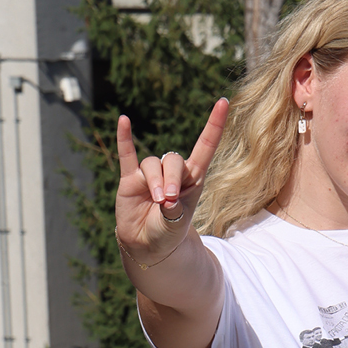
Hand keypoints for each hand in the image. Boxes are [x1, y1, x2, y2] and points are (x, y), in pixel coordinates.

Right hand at [114, 99, 227, 264]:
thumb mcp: (176, 224)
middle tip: (168, 199)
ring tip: (156, 201)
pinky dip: (125, 138)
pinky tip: (124, 121)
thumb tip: (163, 197)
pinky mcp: (130, 179)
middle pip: (173, 159)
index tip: (223, 102)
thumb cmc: (169, 232)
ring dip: (154, 181)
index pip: (206, 146)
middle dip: (171, 178)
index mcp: (194, 178)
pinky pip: (127, 154)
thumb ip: (172, 210)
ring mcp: (151, 174)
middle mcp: (174, 172)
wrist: (148, 245)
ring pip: (152, 164)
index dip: (214, 125)